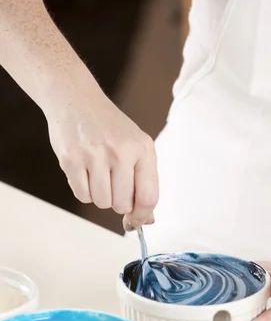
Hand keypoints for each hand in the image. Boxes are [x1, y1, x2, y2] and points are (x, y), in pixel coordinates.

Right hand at [45, 87, 157, 225]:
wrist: (76, 100)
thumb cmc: (110, 129)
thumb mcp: (136, 148)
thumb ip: (144, 183)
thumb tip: (146, 220)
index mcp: (143, 149)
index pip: (149, 197)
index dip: (142, 215)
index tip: (135, 220)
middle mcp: (120, 151)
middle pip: (122, 204)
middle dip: (118, 202)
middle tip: (113, 183)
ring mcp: (94, 154)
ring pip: (102, 202)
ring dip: (100, 196)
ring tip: (98, 173)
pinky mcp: (71, 159)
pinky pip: (82, 195)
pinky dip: (84, 190)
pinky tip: (85, 171)